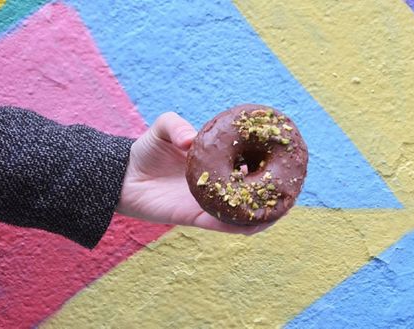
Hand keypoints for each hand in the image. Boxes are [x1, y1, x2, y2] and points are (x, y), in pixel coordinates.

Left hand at [116, 112, 272, 234]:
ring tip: (281, 209)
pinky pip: (222, 225)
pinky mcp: (195, 217)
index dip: (266, 164)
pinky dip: (239, 226)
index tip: (284, 159)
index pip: (247, 165)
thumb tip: (191, 140)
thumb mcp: (163, 128)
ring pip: (242, 214)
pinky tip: (254, 224)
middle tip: (290, 187)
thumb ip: (176, 125)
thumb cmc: (145, 150)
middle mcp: (216, 185)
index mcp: (216, 164)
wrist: (123, 176)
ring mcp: (208, 203)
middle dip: (272, 193)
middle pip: (250, 193)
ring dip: (262, 214)